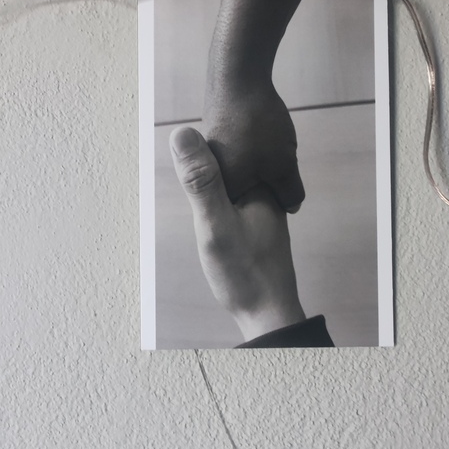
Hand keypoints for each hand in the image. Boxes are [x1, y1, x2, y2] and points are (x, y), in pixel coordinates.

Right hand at [169, 125, 305, 341]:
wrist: (268, 317)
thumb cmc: (243, 273)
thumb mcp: (214, 223)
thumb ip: (200, 181)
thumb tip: (179, 132)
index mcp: (257, 184)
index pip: (223, 148)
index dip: (200, 147)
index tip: (183, 149)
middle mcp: (263, 194)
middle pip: (226, 164)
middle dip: (206, 165)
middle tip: (191, 176)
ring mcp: (259, 211)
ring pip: (228, 184)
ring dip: (211, 184)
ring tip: (198, 194)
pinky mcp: (253, 227)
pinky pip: (231, 202)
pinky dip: (217, 202)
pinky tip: (211, 215)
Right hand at [199, 77, 304, 211]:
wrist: (237, 76)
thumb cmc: (257, 126)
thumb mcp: (283, 166)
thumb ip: (289, 192)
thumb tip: (292, 207)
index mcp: (222, 189)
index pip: (249, 211)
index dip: (270, 205)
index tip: (282, 192)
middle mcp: (209, 174)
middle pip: (246, 190)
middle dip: (265, 183)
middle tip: (279, 162)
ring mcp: (211, 152)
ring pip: (243, 168)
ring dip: (260, 162)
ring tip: (272, 143)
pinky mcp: (215, 134)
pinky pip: (238, 151)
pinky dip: (251, 146)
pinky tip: (260, 130)